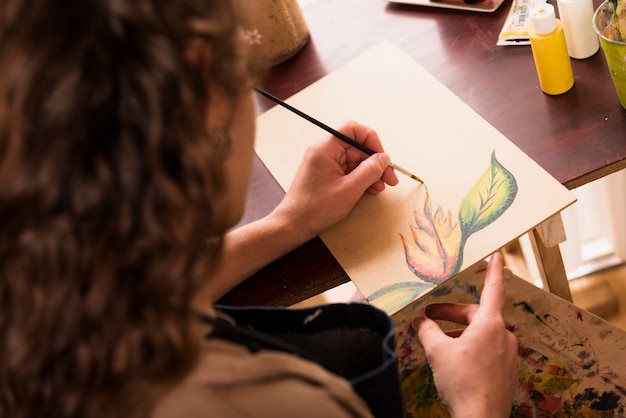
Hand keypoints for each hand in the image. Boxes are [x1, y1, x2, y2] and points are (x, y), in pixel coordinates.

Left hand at [272, 121, 398, 240]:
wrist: (294, 225)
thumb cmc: (315, 208)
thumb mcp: (350, 189)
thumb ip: (370, 171)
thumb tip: (384, 158)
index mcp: (325, 148)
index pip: (352, 129)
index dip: (371, 140)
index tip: (382, 158)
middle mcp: (323, 151)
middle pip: (356, 146)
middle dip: (374, 161)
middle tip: (389, 178)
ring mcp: (324, 162)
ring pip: (354, 159)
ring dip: (369, 172)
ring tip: (379, 188)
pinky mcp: (326, 173)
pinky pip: (348, 169)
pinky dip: (360, 178)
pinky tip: (369, 189)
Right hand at [413, 252, 518, 417]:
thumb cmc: (462, 382)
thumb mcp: (437, 351)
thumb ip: (427, 331)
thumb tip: (419, 321)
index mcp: (490, 325)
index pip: (493, 289)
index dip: (494, 270)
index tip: (499, 255)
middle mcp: (505, 336)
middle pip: (477, 315)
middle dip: (452, 315)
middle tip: (429, 319)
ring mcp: (509, 355)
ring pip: (482, 335)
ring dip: (460, 334)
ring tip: (439, 344)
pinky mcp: (508, 372)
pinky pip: (488, 351)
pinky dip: (471, 349)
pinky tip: (455, 362)